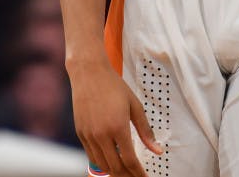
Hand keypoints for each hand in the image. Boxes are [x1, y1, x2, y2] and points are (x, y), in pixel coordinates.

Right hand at [68, 59, 162, 176]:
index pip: (130, 161)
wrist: (88, 72)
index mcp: (118, 127)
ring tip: (125, 172)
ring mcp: (89, 135)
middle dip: (128, 176)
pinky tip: (111, 161)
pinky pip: (91, 156)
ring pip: (102, 165)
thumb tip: (157, 150)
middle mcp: (101, 134)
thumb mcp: (134, 105)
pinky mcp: (80, 133)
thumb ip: (146, 131)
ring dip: (115, 173)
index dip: (139, 174)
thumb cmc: (113, 86)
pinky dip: (102, 164)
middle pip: (116, 168)